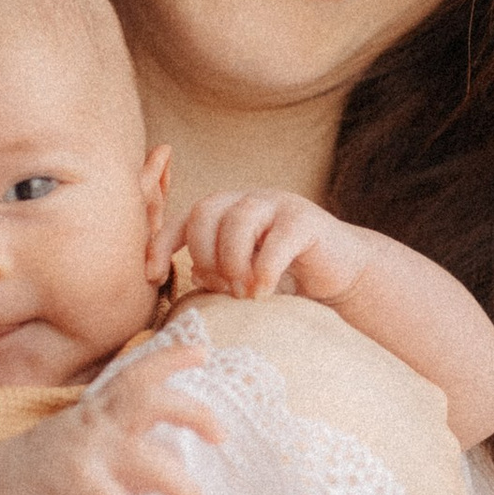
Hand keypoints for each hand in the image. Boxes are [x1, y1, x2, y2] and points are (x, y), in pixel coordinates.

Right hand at [0, 345, 221, 494]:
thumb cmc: (42, 472)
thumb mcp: (87, 450)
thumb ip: (128, 453)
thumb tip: (174, 467)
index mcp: (95, 410)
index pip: (136, 373)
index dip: (170, 358)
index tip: (203, 351)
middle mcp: (92, 423)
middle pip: (149, 400)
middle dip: (191, 411)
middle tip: (222, 435)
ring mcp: (83, 453)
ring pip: (147, 460)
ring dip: (184, 488)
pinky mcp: (74, 488)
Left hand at [178, 188, 369, 308]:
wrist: (341, 273)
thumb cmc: (286, 277)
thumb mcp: (242, 274)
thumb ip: (215, 271)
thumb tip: (189, 276)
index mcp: (226, 211)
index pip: (183, 219)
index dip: (162, 244)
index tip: (152, 276)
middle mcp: (248, 200)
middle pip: (204, 213)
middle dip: (203, 256)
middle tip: (221, 288)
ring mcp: (278, 204)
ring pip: (237, 222)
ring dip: (233, 264)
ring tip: (243, 293)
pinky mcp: (306, 220)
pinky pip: (275, 242)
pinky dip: (264, 271)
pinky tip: (264, 294)